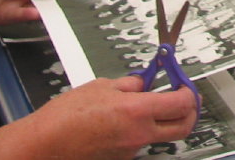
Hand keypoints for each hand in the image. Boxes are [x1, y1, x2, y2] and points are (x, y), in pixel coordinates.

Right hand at [0, 76, 197, 159]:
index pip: (182, 103)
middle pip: (183, 127)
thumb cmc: (65, 117)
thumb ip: (129, 85)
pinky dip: (138, 130)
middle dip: (190, 110)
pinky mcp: (120, 158)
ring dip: (161, 120)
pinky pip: (138, 142)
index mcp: (137, 112)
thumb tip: (142, 83)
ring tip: (141, 105)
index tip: (183, 83)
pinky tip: (119, 120)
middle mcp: (139, 135)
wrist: (44, 145)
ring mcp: (131, 150)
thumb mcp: (101, 87)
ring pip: (160, 135)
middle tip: (183, 97)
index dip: (188, 91)